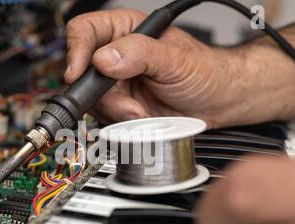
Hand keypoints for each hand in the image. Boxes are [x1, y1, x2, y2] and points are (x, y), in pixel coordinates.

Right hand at [65, 9, 294, 128]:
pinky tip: (141, 118)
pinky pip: (105, 117)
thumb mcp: (174, 59)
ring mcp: (117, 83)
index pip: (85, 32)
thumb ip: (140, 54)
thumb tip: (105, 59)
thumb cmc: (204, 71)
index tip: (80, 73)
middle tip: (128, 105)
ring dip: (116, 112)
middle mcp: (117, 55)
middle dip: (105, 95)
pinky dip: (121, 123)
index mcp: (126, 30)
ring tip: (142, 112)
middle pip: (84, 73)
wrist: (218, 102)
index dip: (77, 51)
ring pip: (93, 100)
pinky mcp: (121, 106)